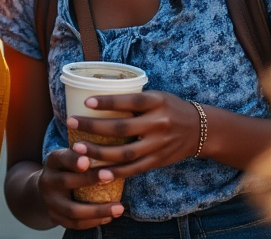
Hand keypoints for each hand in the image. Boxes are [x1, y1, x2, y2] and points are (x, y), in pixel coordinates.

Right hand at [36, 147, 125, 229]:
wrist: (46, 189)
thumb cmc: (69, 168)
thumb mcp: (71, 155)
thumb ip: (87, 150)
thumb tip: (118, 138)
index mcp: (53, 161)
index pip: (61, 158)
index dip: (73, 160)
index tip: (87, 160)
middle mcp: (47, 180)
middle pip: (66, 182)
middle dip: (89, 180)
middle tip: (111, 176)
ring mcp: (49, 201)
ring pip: (72, 209)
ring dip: (98, 210)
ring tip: (119, 208)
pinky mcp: (54, 217)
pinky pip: (74, 224)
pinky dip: (93, 222)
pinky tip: (109, 218)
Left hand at [67, 91, 198, 180]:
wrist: (200, 130)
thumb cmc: (171, 108)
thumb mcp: (157, 97)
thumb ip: (135, 100)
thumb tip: (100, 97)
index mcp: (158, 102)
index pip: (130, 101)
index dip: (108, 102)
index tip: (86, 101)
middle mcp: (159, 123)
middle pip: (122, 128)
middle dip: (94, 127)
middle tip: (71, 123)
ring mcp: (158, 145)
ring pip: (124, 152)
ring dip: (98, 152)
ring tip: (77, 148)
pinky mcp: (158, 161)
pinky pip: (134, 169)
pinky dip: (115, 172)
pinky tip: (98, 172)